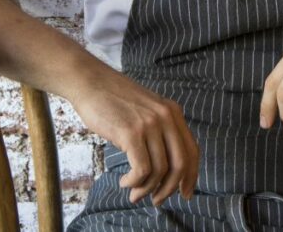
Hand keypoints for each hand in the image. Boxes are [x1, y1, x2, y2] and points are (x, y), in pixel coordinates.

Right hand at [68, 68, 199, 205]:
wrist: (90, 82)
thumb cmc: (114, 100)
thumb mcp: (146, 110)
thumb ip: (159, 131)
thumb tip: (165, 168)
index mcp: (173, 112)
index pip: (192, 150)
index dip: (191, 175)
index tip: (184, 193)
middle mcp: (166, 117)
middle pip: (180, 164)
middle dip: (170, 188)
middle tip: (157, 200)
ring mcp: (149, 124)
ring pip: (160, 170)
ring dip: (146, 189)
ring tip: (134, 192)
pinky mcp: (131, 133)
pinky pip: (142, 169)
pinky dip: (134, 182)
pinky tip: (124, 181)